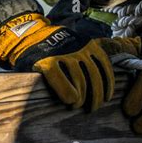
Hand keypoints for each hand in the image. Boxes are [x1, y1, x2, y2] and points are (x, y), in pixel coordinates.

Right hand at [0, 12, 139, 110]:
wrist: (29, 34)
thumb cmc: (58, 46)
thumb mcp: (79, 45)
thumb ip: (92, 58)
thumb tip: (111, 76)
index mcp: (90, 45)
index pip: (105, 68)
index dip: (108, 85)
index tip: (107, 97)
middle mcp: (79, 49)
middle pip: (95, 79)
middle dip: (97, 97)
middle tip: (94, 108)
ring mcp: (64, 56)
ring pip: (81, 83)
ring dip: (84, 99)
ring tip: (81, 106)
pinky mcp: (48, 63)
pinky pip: (63, 83)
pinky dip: (69, 94)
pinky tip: (71, 101)